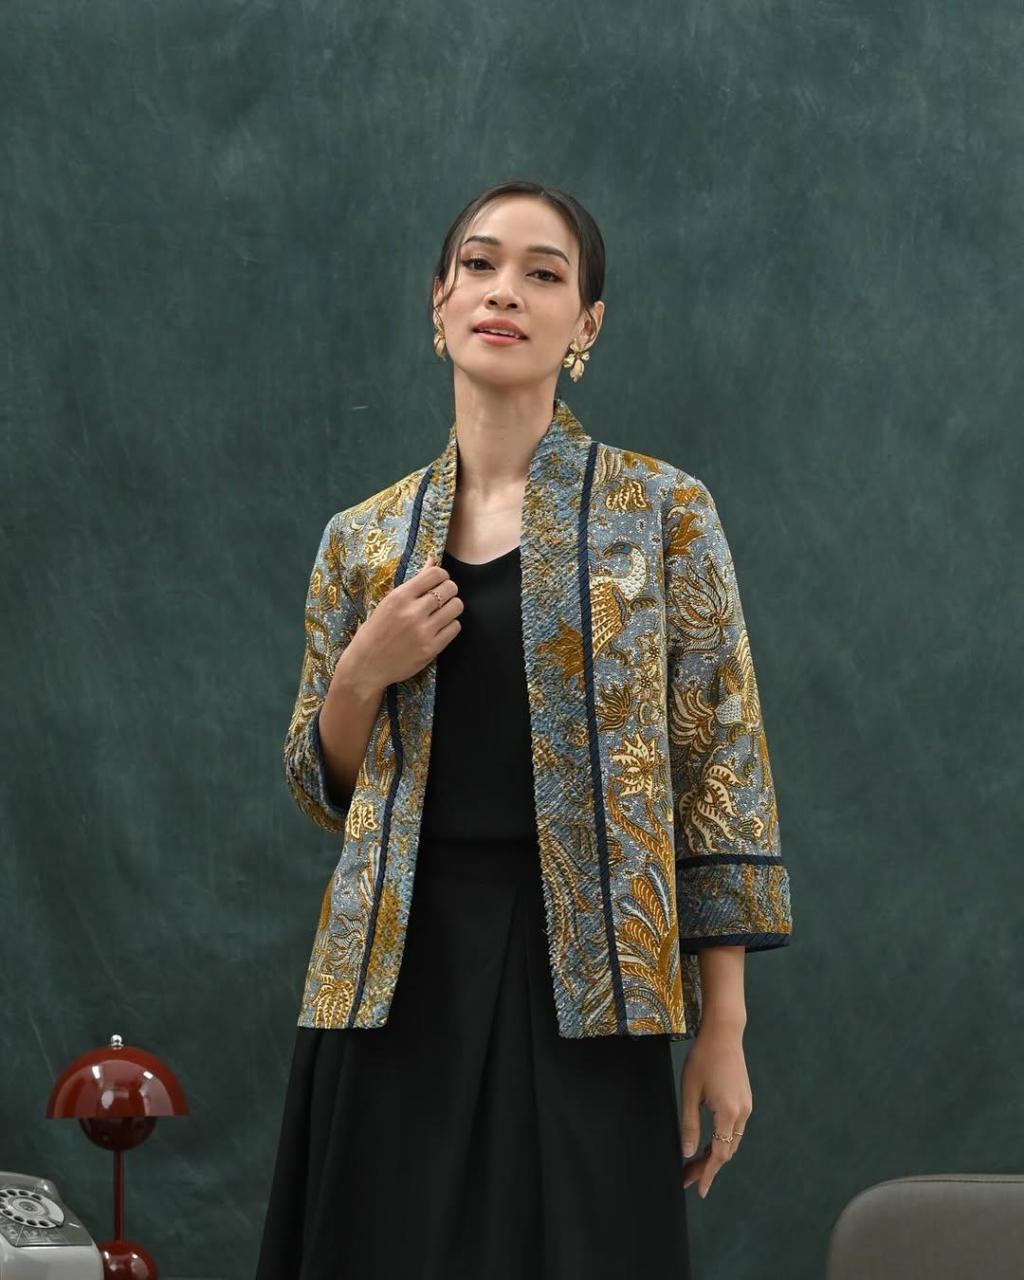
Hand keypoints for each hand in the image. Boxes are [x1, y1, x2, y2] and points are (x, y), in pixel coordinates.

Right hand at [343, 554, 462, 690]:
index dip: (441, 575)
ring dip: (452, 607)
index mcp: (400, 597)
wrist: (366, 665)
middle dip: (449, 590)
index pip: (435, 574)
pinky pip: (455, 628)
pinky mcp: (431, 648)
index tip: (438, 582)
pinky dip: (451, 625)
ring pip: (456, 607)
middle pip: (450, 588)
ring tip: (442, 612)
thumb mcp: (389, 602)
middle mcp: (413, 612)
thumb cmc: (375, 631)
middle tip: (442, 597)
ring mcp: (423, 631)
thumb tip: (433, 560)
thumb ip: (414, 583)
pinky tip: (440, 627)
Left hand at [679, 1020, 751, 1198]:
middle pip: (727, 1151)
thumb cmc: (702, 1059)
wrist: (724, 1034)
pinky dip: (722, 1140)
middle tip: (686, 1178)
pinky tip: (708, 1143)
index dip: (708, 1174)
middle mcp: (742, 1113)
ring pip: (732, 1141)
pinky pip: (735, 1129)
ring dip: (715, 1154)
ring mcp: (746, 1106)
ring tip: (693, 1164)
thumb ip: (690, 1125)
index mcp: (729, 1113)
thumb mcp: (690, 1092)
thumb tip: (688, 1153)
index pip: (720, 1154)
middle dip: (707, 1167)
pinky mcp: (745, 1100)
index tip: (698, 1190)